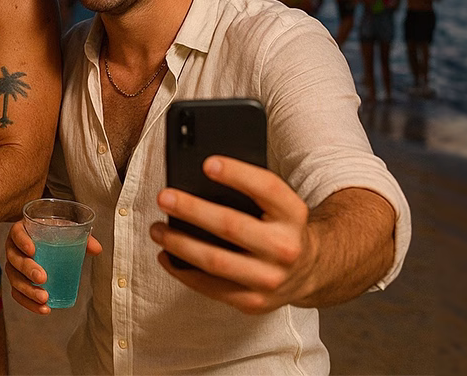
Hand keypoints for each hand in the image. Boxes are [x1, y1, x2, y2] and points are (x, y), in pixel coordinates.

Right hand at [6, 220, 102, 314]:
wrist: (44, 240)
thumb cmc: (53, 233)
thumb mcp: (65, 230)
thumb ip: (82, 237)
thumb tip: (97, 249)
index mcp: (21, 231)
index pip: (17, 234)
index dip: (22, 242)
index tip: (33, 250)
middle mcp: (13, 249)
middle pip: (14, 260)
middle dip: (27, 270)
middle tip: (43, 278)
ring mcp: (13, 267)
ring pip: (14, 280)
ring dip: (28, 291)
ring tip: (44, 298)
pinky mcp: (18, 283)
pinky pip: (18, 295)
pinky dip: (29, 303)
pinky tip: (44, 309)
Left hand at [150, 156, 316, 314]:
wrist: (309, 271)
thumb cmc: (280, 229)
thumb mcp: (279, 205)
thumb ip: (250, 192)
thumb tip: (198, 178)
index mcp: (293, 215)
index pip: (267, 188)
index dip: (237, 174)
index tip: (207, 163)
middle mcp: (286, 248)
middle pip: (232, 226)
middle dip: (192, 210)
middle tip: (164, 197)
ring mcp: (270, 279)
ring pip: (215, 261)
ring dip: (179, 243)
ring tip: (157, 229)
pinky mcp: (253, 302)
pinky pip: (210, 288)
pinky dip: (182, 271)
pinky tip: (166, 255)